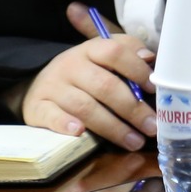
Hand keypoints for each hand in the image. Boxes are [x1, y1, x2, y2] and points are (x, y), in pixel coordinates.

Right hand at [19, 4, 158, 148]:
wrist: (39, 86)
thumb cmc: (84, 74)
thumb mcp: (104, 58)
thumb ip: (128, 53)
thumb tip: (150, 58)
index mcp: (90, 50)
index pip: (114, 51)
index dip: (137, 69)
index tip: (153, 90)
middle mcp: (69, 65)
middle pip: (104, 85)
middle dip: (132, 109)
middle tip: (152, 126)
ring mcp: (52, 87)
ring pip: (84, 106)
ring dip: (112, 127)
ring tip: (134, 141)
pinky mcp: (37, 108)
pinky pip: (51, 116)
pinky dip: (65, 124)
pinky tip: (80, 133)